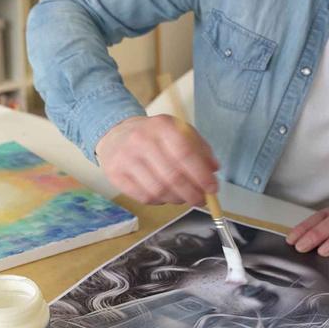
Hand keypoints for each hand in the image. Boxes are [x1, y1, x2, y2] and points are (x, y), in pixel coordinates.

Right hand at [95, 115, 219, 204]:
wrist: (115, 134)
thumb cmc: (152, 135)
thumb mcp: (177, 131)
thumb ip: (199, 148)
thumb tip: (213, 170)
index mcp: (161, 126)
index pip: (185, 153)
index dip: (201, 175)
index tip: (212, 188)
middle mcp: (141, 140)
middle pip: (172, 176)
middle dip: (192, 193)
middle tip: (201, 200)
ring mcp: (126, 159)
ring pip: (158, 190)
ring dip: (176, 199)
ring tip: (183, 198)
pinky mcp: (116, 175)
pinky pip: (143, 197)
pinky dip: (159, 201)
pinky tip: (164, 196)